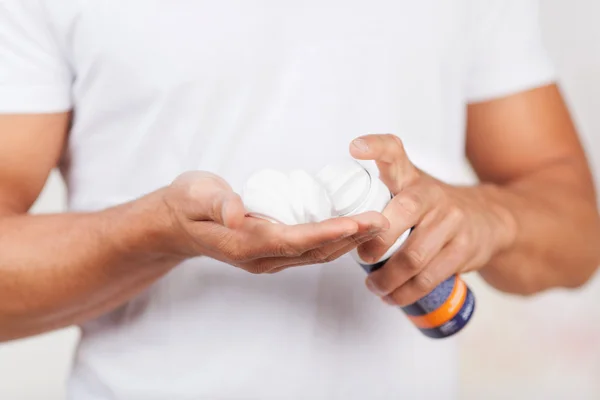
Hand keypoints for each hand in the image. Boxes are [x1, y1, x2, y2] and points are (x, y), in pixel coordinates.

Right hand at [162, 171, 388, 273]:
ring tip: (377, 224)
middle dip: (350, 238)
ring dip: (347, 241)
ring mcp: (267, 259)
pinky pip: (309, 250)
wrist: (177, 224)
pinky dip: (334, 240)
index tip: (358, 223)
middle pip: (313, 252)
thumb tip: (238, 214)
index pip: (294, 240)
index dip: (328, 233)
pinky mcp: (272, 253)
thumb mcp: (196, 195)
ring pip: (315, 255)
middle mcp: (260, 258)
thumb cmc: (188, 203)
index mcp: (245, 244)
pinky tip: (352, 228)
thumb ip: (219, 205)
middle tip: (383, 220)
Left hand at [349, 134, 516, 305]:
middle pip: (402, 213)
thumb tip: (333, 221)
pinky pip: (429, 277)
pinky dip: (406, 292)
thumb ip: (379, 194)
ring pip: (413, 256)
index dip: (375, 146)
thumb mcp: (410, 188)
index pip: (393, 151)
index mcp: (410, 176)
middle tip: (361, 258)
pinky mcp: (464, 249)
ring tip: (374, 287)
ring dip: (387, 278)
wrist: (489, 219)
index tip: (355, 147)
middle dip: (376, 242)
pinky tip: (393, 297)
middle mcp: (431, 194)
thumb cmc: (432, 207)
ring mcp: (451, 221)